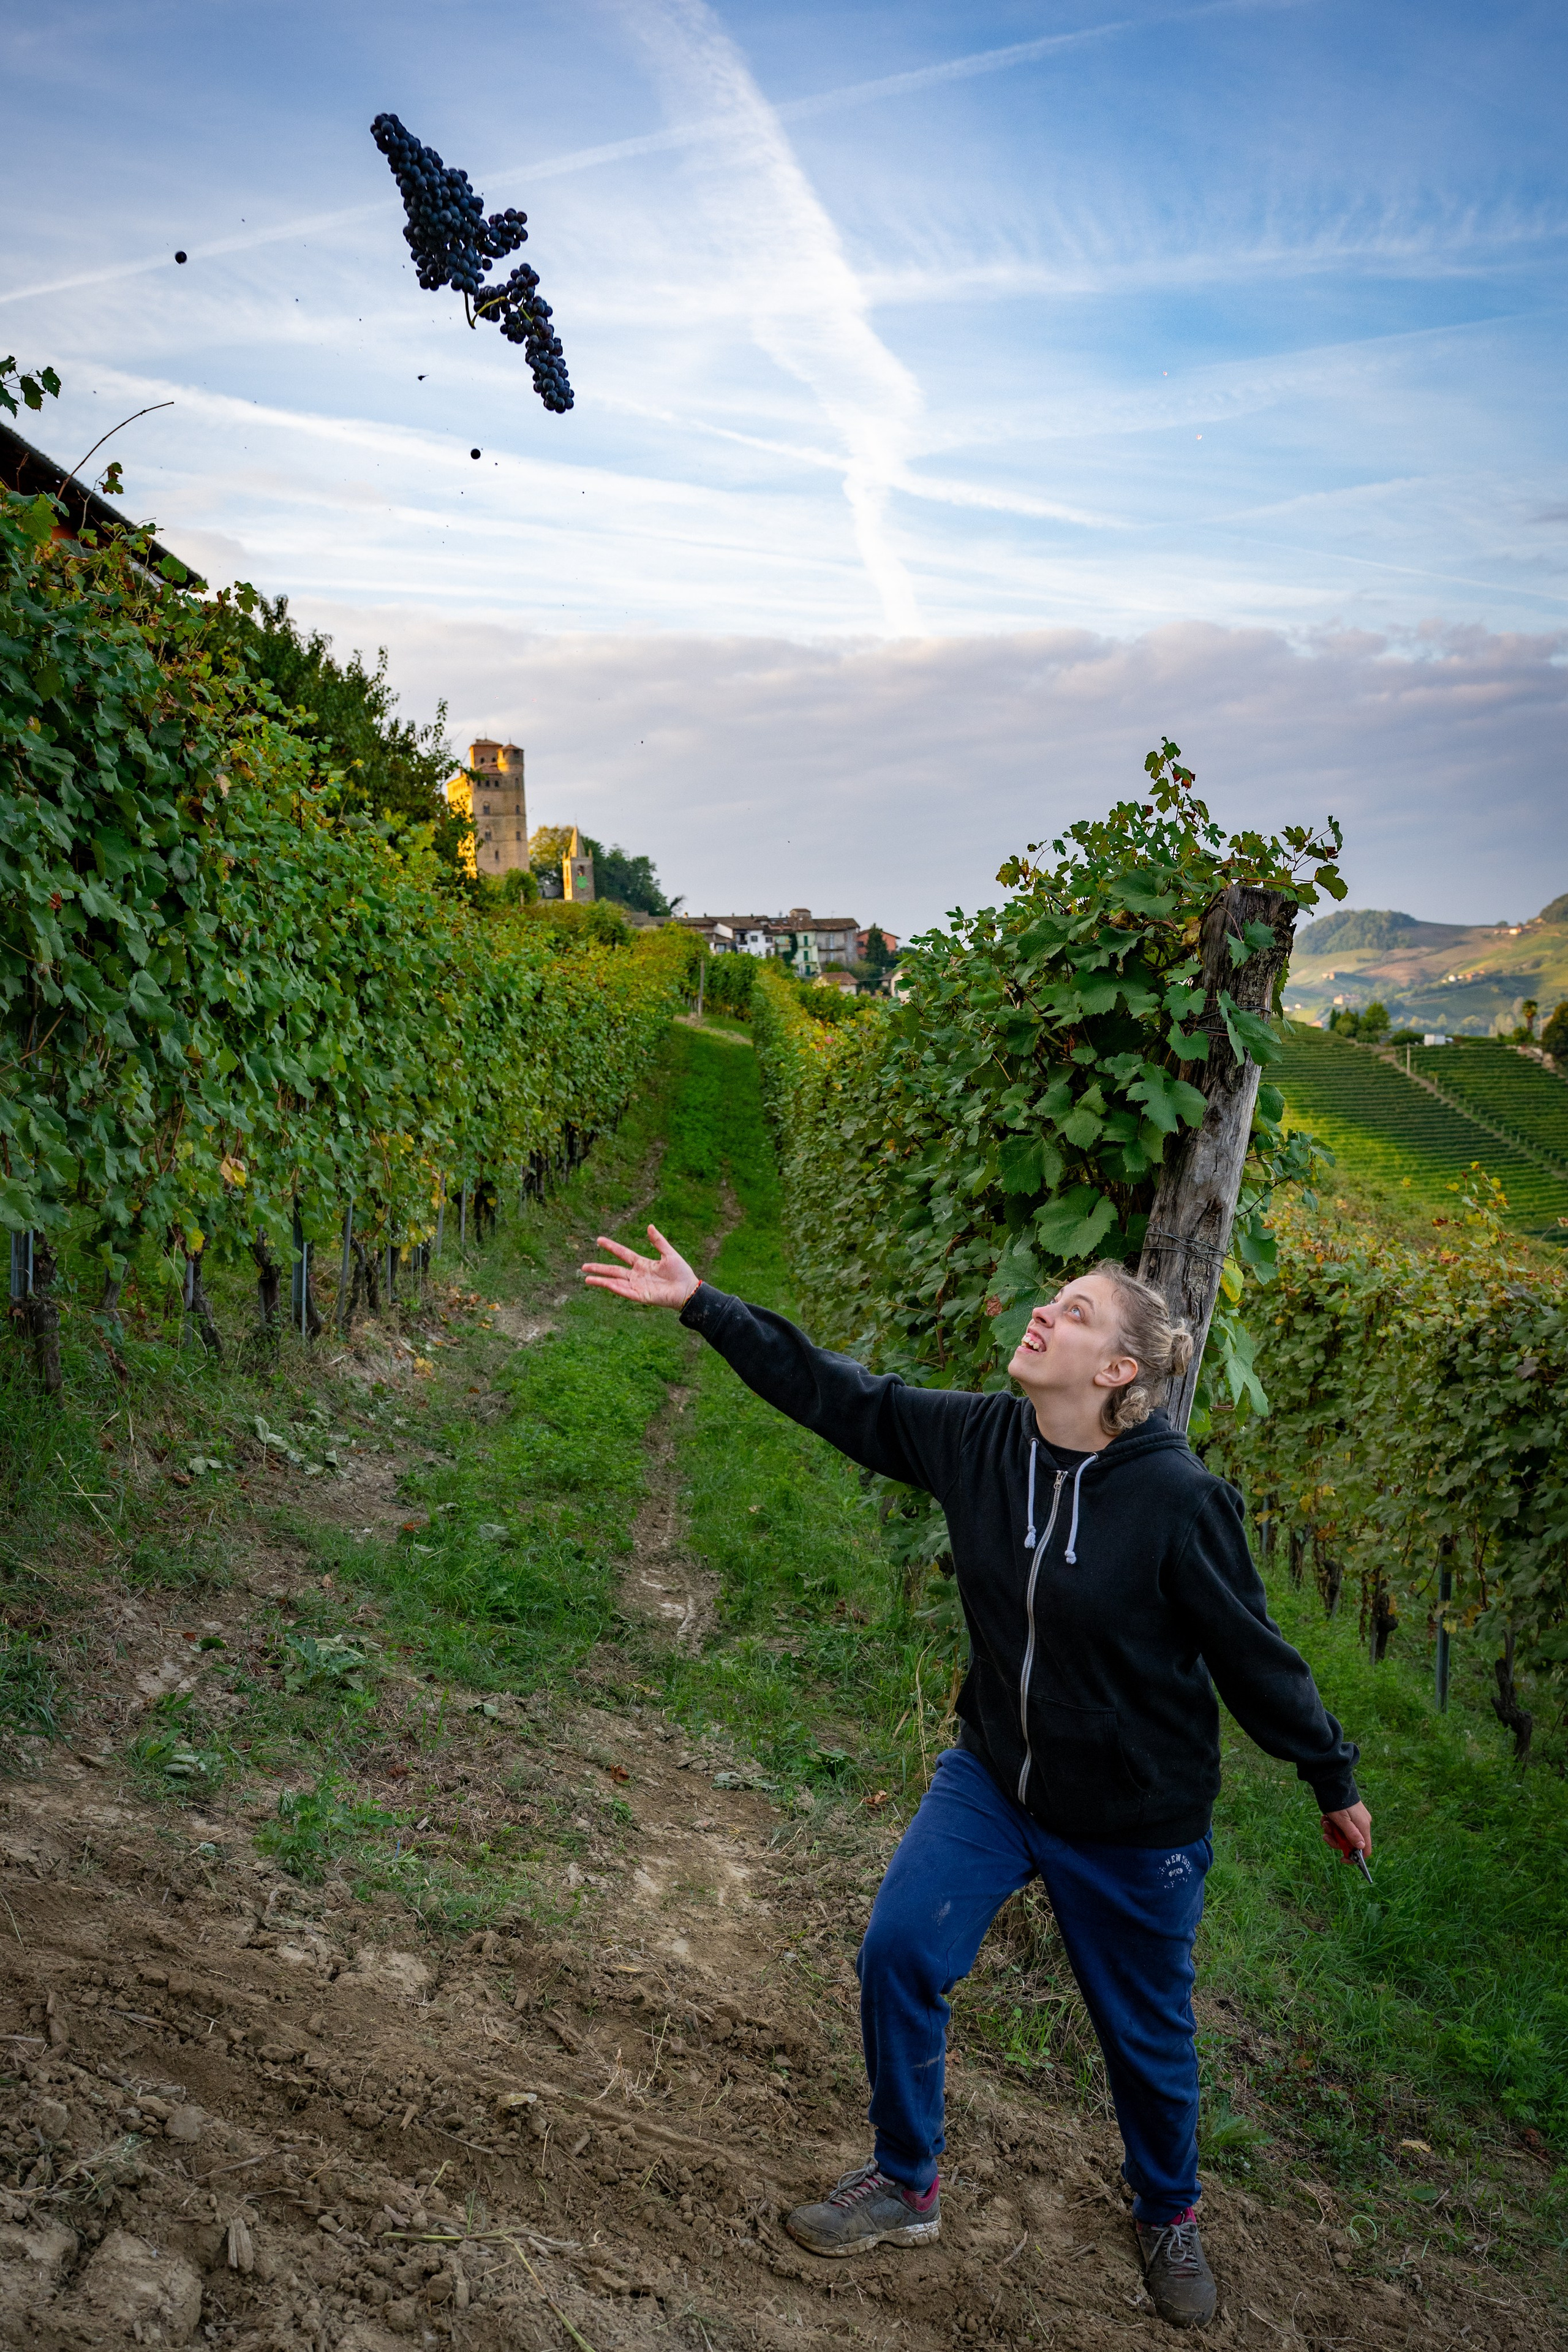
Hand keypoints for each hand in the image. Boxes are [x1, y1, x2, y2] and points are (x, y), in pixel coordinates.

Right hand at [581, 1224, 699, 1309]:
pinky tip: (606, 1284)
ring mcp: (638, 1286)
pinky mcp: (641, 1296)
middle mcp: (637, 1275)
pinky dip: (615, 1288)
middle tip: (583, 1266)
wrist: (688, 1289)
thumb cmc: (681, 1273)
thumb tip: (649, 1226)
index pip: (622, 1254)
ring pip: (615, 1282)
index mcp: (642, 1264)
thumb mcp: (669, 1254)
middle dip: (598, 1268)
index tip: (599, 1240)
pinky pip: (625, 1292)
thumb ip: (658, 1241)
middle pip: (613, 1270)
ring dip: (601, 1280)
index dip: (611, 1247)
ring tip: (586, 1279)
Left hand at [1321, 1801, 1372, 1861]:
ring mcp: (1356, 1819)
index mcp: (1363, 1826)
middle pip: (1351, 1843)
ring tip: (1325, 1822)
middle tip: (1325, 1834)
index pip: (1365, 1850)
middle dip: (1336, 1840)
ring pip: (1344, 1834)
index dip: (1354, 1857)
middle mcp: (1362, 1824)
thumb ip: (1352, 1834)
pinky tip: (1326, 1818)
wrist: (1332, 1782)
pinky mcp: (1350, 1815)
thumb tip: (1361, 1847)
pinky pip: (1341, 1826)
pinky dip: (1332, 1824)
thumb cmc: (1337, 1801)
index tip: (1341, 1858)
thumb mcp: (1342, 1820)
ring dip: (1332, 1831)